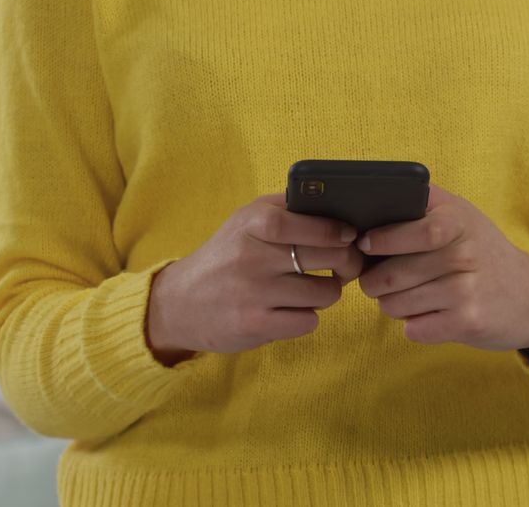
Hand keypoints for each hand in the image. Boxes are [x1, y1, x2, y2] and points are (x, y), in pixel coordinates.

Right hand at [145, 193, 364, 364]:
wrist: (180, 303)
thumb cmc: (226, 256)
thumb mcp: (245, 221)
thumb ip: (285, 208)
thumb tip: (336, 204)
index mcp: (250, 224)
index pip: (296, 221)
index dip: (330, 229)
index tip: (349, 235)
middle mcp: (250, 256)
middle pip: (325, 257)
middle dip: (347, 262)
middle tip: (345, 266)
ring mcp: (252, 292)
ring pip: (324, 293)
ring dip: (326, 293)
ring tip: (310, 289)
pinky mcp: (255, 324)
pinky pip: (308, 321)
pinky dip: (307, 318)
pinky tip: (291, 311)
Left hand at [356, 183, 528, 353]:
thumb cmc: (483, 252)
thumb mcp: (461, 215)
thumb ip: (421, 203)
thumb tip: (369, 204)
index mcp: (459, 222)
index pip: (416, 231)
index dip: (383, 240)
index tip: (365, 245)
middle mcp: (466, 255)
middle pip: (393, 274)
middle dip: (373, 282)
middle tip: (376, 280)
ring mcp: (468, 292)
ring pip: (395, 305)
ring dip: (391, 305)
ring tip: (407, 296)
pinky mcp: (468, 324)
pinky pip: (414, 329)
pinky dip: (413, 325)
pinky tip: (430, 314)